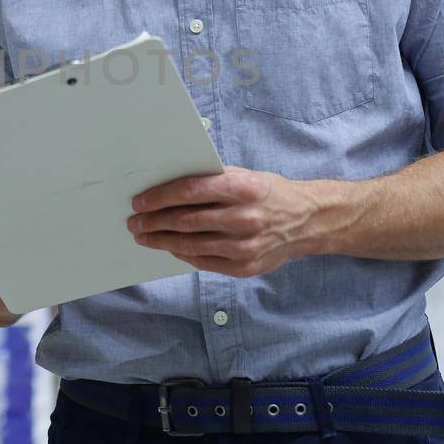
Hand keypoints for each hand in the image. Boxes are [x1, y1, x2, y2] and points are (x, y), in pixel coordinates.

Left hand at [127, 166, 348, 277]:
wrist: (308, 222)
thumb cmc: (269, 194)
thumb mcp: (245, 176)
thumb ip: (211, 181)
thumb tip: (167, 187)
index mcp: (244, 188)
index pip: (191, 191)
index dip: (160, 197)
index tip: (140, 201)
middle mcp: (245, 218)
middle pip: (186, 220)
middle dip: (154, 221)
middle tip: (134, 222)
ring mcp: (246, 246)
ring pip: (191, 244)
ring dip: (162, 240)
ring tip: (144, 236)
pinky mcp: (245, 267)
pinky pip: (204, 261)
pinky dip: (183, 254)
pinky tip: (170, 247)